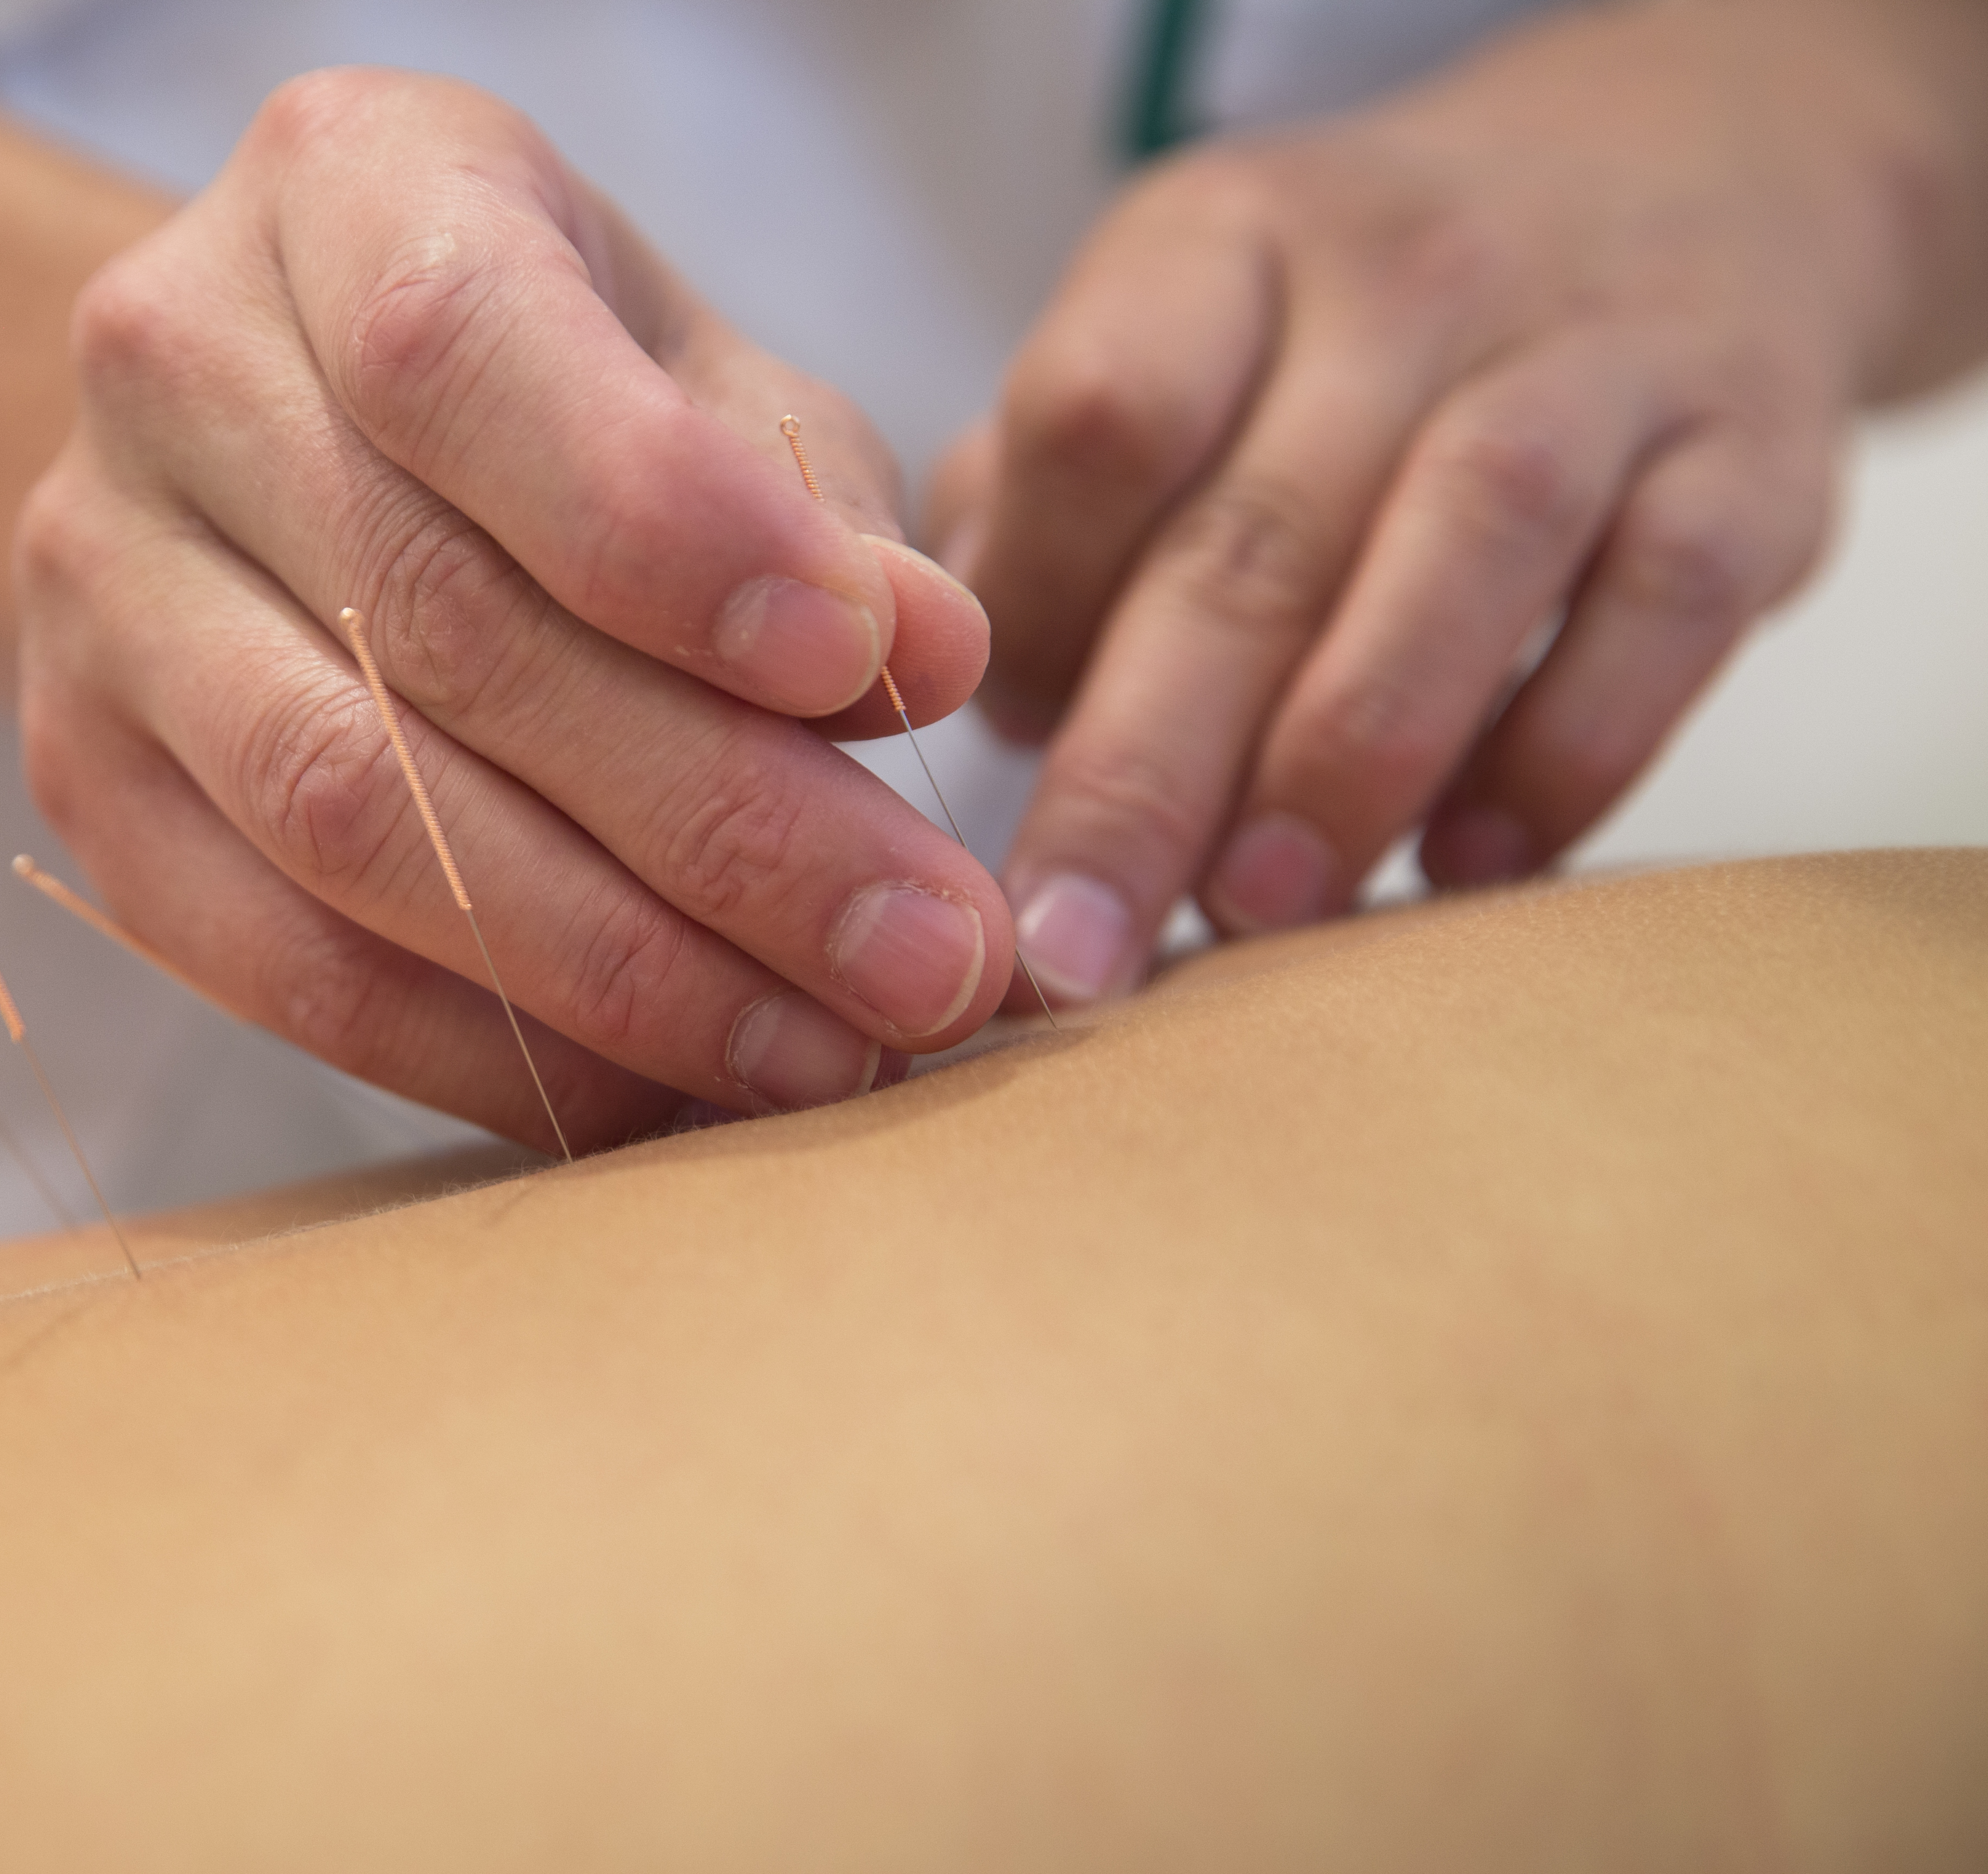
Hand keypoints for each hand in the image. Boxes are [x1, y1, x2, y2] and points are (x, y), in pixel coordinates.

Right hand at [17, 68, 1004, 1151]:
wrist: (275, 434)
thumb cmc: (554, 390)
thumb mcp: (702, 376)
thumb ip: (816, 506)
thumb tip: (935, 661)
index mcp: (341, 189)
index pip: (462, 356)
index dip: (668, 530)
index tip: (874, 672)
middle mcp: (171, 368)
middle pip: (433, 627)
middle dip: (719, 825)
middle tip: (927, 962)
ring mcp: (94, 585)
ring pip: (347, 819)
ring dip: (617, 973)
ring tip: (824, 1056)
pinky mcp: (83, 780)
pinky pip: (278, 965)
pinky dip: (487, 1053)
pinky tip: (660, 1093)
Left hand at [930, 0, 1961, 1003]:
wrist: (1678, 180)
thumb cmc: (1348, 339)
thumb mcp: (1178, 341)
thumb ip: (1044, 501)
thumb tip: (958, 691)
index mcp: (1220, 244)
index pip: (1099, 415)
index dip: (1038, 603)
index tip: (991, 755)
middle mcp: (1404, 274)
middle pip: (1255, 531)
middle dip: (1149, 768)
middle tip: (1080, 949)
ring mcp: (1596, 347)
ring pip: (1467, 544)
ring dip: (1351, 754)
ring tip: (1263, 911)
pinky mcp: (1753, 446)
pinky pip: (1667, 602)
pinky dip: (1569, 752)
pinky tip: (1473, 865)